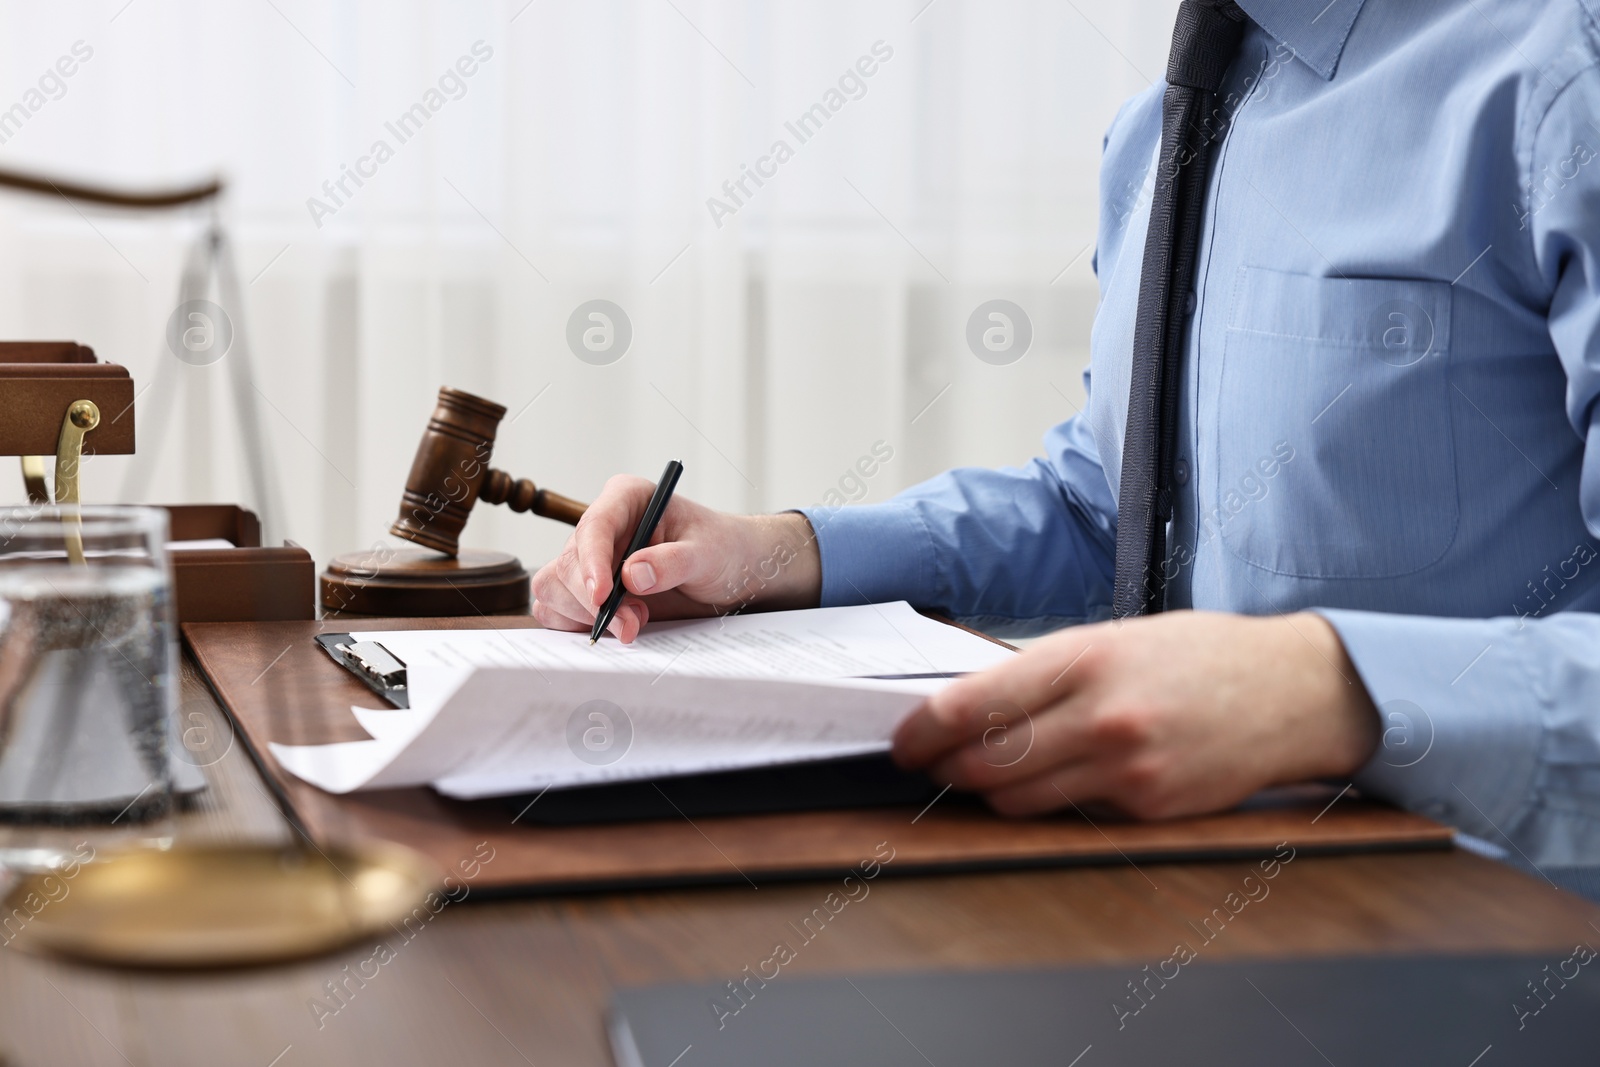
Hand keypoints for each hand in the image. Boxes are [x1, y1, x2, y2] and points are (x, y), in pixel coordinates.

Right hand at [530, 476, 821, 641]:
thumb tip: (632, 574)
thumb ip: (673, 562)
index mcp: (626, 498)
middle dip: (595, 601)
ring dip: (586, 615)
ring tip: (634, 623)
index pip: (595, 525)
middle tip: (631, 624)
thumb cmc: (720, 550)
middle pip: (570, 562)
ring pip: (556, 586)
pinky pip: (556, 607)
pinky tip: (613, 626)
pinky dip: (576, 624)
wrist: (728, 572)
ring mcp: (588, 557)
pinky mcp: (583, 587)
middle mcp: (601, 525)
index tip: (603, 595)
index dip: (592, 561)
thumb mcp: (707, 553)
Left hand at [891, 611, 1379, 818]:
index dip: (921, 731)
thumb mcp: (1114, 638)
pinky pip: (1071, 816)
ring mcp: (1126, 769)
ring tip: (987, 772)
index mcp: (1083, 659)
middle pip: (984, 764)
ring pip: (1018, 800)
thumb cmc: (1199, 655)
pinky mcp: (1149, 809)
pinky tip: (1060, 780)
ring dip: (991, 791)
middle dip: (946, 769)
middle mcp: (1100, 717)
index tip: (902, 742)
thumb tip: (969, 704)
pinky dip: (1052, 803)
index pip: (970, 706)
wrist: (1293, 691)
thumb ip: (1044, 672)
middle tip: (931, 764)